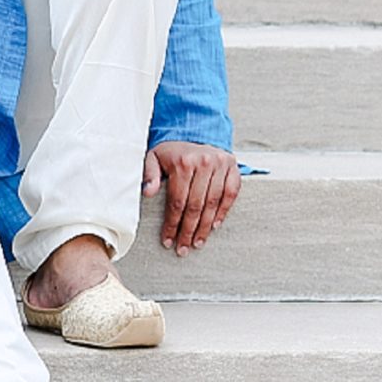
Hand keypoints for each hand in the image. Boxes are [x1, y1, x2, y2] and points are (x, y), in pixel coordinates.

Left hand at [144, 140, 239, 255]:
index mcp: (183, 163)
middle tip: (183, 248)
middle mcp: (204, 163)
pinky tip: (215, 226)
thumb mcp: (153, 157)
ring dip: (206, 226)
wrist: (194, 133)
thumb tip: (148, 193)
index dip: (173, 223)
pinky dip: (224, 211)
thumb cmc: (171, 152)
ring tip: (198, 242)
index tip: (168, 240)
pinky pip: (231, 194)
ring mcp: (221, 165)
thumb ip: (149, 174)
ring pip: (214, 202)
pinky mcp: (233, 167)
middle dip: (188, 230)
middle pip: (196, 205)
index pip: (177, 201)